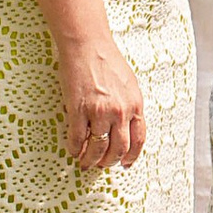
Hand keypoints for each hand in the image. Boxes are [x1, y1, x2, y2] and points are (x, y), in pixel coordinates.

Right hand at [57, 29, 146, 177]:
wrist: (88, 46)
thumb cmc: (108, 62)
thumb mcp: (130, 84)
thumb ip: (130, 106)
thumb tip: (127, 126)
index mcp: (135, 105)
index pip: (138, 139)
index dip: (132, 156)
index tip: (125, 163)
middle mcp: (120, 111)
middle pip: (118, 148)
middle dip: (110, 161)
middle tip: (103, 165)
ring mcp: (99, 112)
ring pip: (98, 148)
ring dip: (91, 160)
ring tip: (86, 163)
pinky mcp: (78, 110)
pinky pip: (77, 138)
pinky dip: (75, 149)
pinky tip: (74, 151)